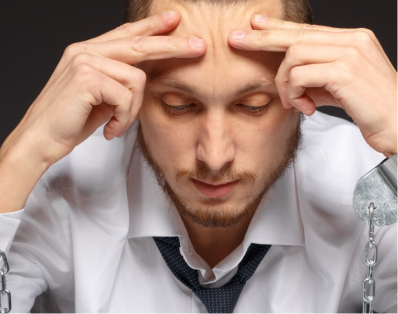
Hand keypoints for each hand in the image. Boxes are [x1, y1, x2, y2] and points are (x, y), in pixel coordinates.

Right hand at [2, 11, 205, 166]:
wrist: (40, 139)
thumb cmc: (71, 121)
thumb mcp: (100, 97)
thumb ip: (119, 81)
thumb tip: (144, 78)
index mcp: (89, 52)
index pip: (126, 33)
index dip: (151, 26)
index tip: (174, 20)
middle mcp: (85, 50)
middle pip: (140, 43)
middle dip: (173, 46)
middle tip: (200, 47)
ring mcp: (85, 60)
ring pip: (136, 79)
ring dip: (132, 110)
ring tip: (117, 125)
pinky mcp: (86, 77)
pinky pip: (126, 97)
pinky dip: (123, 118)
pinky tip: (109, 129)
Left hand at [229, 16, 397, 156]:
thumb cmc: (370, 108)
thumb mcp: (337, 89)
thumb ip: (314, 79)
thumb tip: (289, 80)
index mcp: (351, 40)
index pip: (307, 30)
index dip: (278, 28)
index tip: (256, 26)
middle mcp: (352, 40)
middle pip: (295, 35)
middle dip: (262, 39)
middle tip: (236, 40)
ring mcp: (350, 53)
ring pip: (294, 55)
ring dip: (284, 82)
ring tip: (290, 102)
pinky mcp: (345, 71)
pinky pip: (300, 75)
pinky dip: (294, 93)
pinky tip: (304, 107)